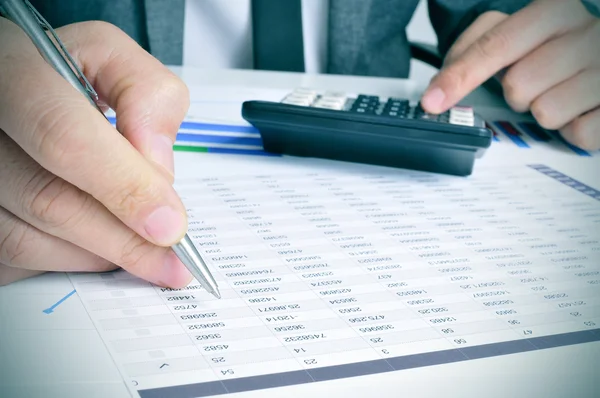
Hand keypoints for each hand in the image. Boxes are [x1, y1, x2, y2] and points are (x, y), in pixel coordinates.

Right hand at [0, 20, 192, 286]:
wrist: (11, 87)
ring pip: (29, 238)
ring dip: (99, 253)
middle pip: (48, 199)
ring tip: (143, 250)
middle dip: (122, 239)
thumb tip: (158, 170)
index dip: (124, 187)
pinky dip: (70, 260)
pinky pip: (16, 255)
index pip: (66, 138)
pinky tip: (101, 245)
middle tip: (171, 259)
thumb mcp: (113, 57)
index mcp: (13, 71)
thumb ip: (148, 97)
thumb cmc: (64, 71)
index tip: (170, 225)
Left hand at [421, 0, 599, 149]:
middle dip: (518, 95)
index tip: (432, 101)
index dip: (459, 75)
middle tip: (538, 83)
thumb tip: (436, 92)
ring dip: (547, 112)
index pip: (494, 45)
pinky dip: (574, 130)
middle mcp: (585, 32)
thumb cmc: (560, 51)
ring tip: (563, 94)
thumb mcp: (521, 38)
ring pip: (546, 112)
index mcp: (552, 11)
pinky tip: (583, 110)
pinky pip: (579, 133)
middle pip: (517, 86)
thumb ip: (479, 52)